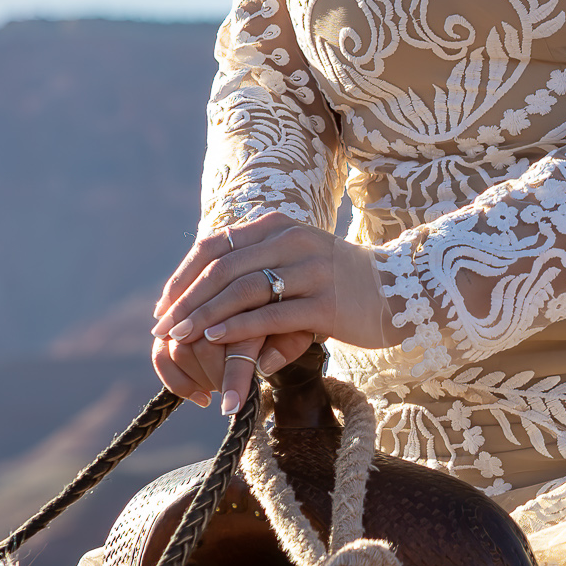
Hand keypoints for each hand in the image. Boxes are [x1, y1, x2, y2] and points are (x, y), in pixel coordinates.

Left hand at [151, 213, 386, 413]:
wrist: (402, 290)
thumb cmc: (340, 283)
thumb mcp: (296, 262)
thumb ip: (256, 270)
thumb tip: (209, 301)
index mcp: (279, 226)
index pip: (216, 245)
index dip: (184, 275)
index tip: (164, 304)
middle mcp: (293, 240)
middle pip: (223, 268)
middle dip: (187, 300)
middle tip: (162, 326)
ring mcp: (312, 270)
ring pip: (243, 291)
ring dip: (205, 315)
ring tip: (179, 335)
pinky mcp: (327, 303)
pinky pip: (272, 315)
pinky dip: (239, 327)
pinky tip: (217, 339)